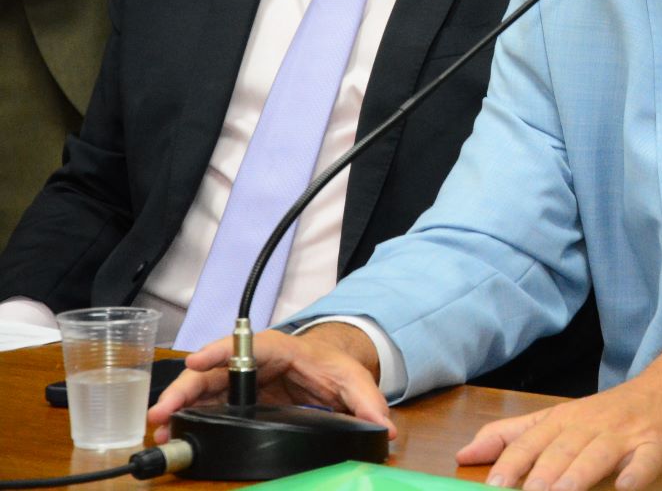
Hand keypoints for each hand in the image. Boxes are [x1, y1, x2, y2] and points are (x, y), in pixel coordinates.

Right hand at [146, 323, 394, 442]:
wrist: (330, 372)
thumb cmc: (335, 367)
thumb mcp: (354, 381)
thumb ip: (368, 402)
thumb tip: (384, 428)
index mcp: (279, 349)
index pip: (247, 345)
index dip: (219, 351)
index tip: (195, 360)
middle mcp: (253, 364)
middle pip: (214, 371)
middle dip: (186, 388)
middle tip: (163, 411)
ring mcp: (241, 383)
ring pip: (203, 390)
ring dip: (180, 407)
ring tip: (158, 428)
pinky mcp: (237, 401)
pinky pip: (208, 407)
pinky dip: (190, 419)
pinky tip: (175, 435)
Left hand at [457, 334, 661, 489]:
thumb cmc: (610, 413)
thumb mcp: (560, 419)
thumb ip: (513, 435)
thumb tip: (465, 455)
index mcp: (564, 419)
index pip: (532, 441)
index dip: (512, 463)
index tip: (492, 486)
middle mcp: (592, 425)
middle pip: (562, 449)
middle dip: (541, 474)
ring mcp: (626, 435)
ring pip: (598, 455)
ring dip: (578, 475)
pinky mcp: (658, 446)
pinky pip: (646, 461)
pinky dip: (635, 474)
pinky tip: (625, 487)